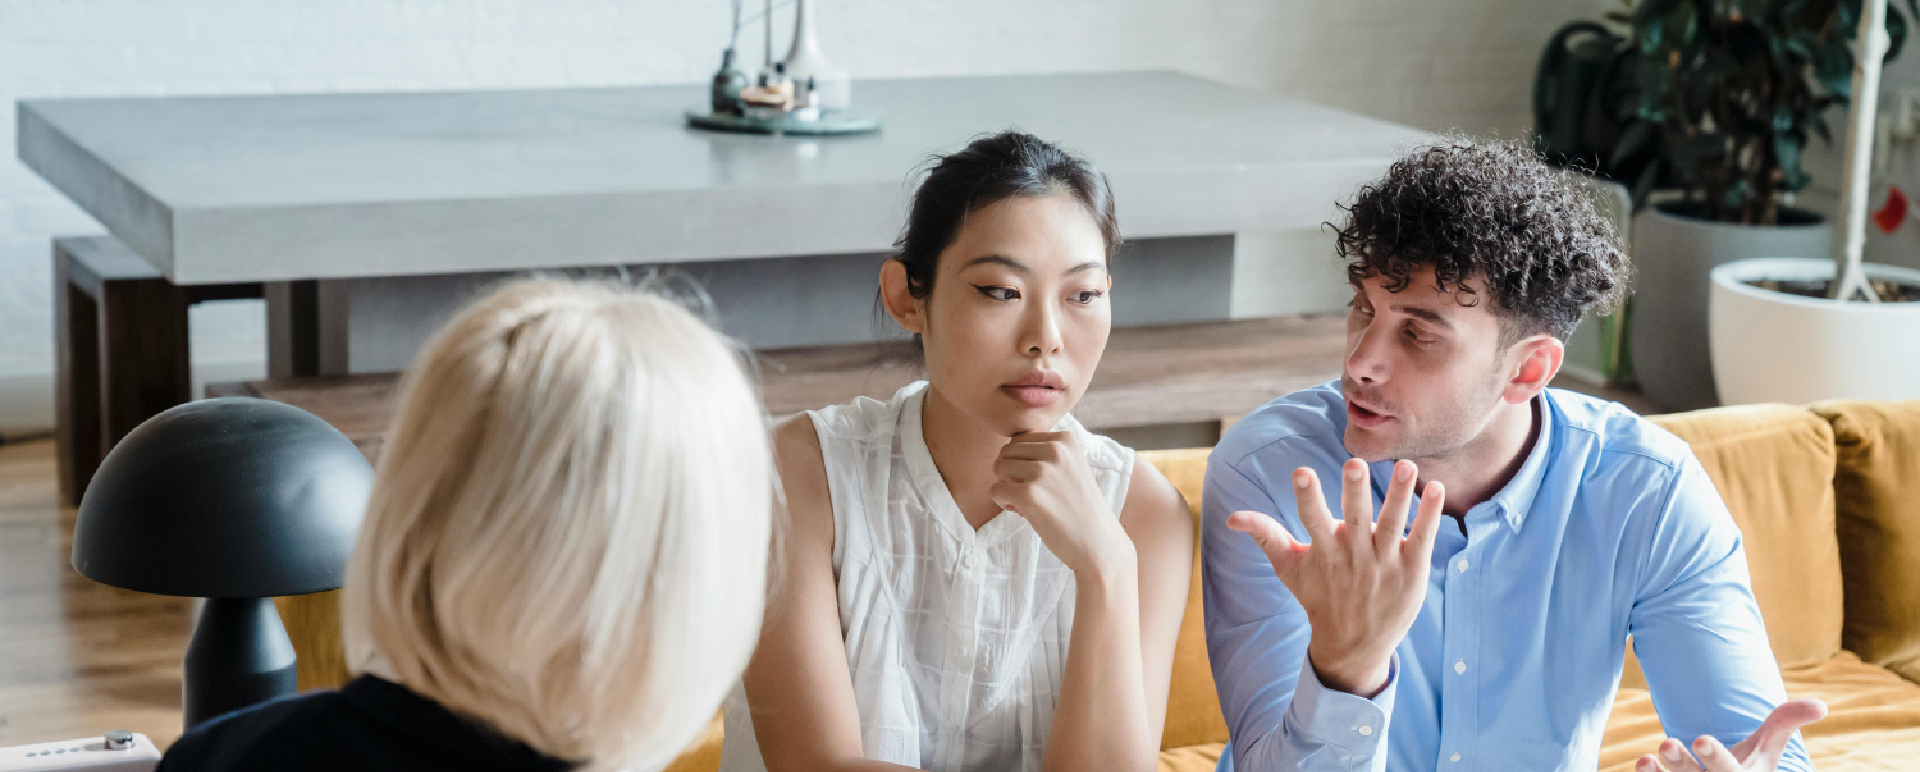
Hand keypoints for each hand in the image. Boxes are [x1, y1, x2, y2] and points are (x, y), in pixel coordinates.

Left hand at [991, 431, 1132, 576]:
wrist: (1098, 543)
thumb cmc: (1080, 507)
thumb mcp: (1072, 466)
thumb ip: (1045, 453)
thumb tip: (1004, 453)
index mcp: (1066, 439)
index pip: (1021, 439)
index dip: (1023, 462)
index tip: (1040, 482)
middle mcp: (1055, 450)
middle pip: (1007, 451)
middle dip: (1011, 472)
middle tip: (1031, 493)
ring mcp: (1042, 472)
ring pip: (998, 468)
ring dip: (1007, 486)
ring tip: (1027, 502)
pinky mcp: (1029, 495)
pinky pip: (995, 490)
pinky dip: (1003, 503)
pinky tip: (1023, 512)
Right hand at [1227, 457, 1442, 695]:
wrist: (1353, 645)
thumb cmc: (1318, 597)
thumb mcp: (1289, 568)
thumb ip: (1265, 535)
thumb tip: (1231, 517)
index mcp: (1324, 552)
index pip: (1312, 519)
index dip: (1307, 497)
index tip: (1302, 472)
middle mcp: (1355, 556)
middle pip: (1356, 518)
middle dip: (1354, 491)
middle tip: (1354, 463)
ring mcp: (1385, 564)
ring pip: (1393, 524)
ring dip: (1400, 494)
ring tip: (1406, 465)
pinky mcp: (1412, 570)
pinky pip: (1421, 538)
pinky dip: (1429, 515)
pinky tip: (1436, 489)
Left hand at [1635, 699, 1827, 771]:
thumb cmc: (1751, 767)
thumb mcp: (1767, 748)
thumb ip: (1785, 722)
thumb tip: (1821, 705)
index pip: (1728, 770)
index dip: (1713, 756)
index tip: (1699, 737)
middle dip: (1682, 764)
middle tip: (1665, 742)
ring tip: (1644, 759)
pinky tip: (1642, 765)